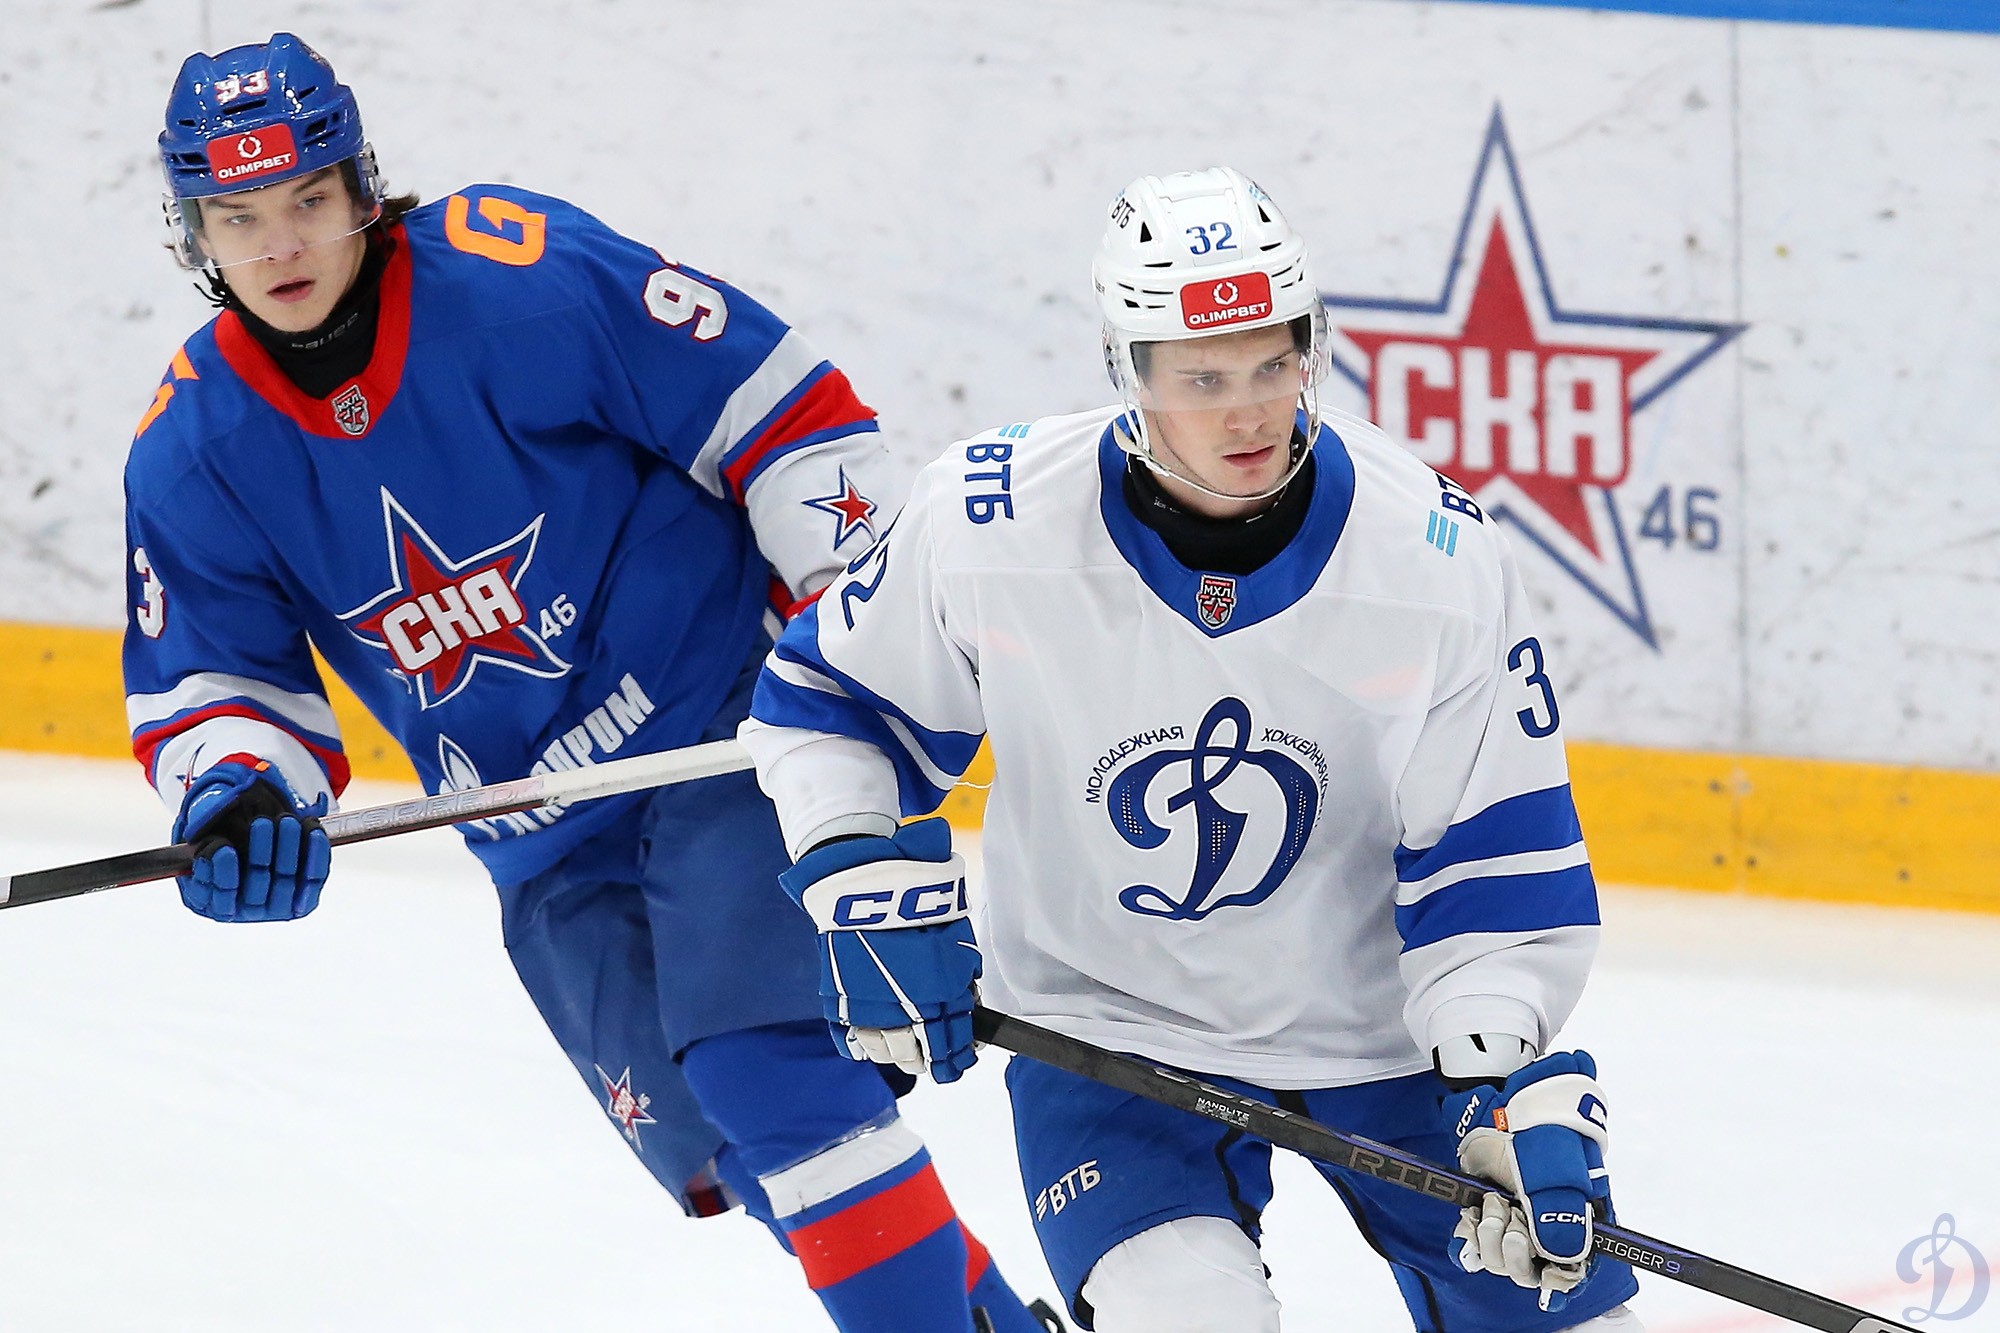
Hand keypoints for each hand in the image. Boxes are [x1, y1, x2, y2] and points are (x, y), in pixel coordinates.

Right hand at [172, 754, 330, 921]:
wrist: (251, 862)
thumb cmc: (223, 855)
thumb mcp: (205, 852)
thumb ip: (207, 848)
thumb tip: (217, 844)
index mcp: (217, 906)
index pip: (221, 891)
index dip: (222, 870)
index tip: (223, 847)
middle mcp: (247, 912)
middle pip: (257, 882)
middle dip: (259, 850)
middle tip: (262, 822)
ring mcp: (278, 909)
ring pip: (287, 878)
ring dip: (288, 847)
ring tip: (286, 821)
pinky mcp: (304, 900)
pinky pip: (313, 878)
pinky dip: (315, 852)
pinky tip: (313, 829)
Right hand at [779, 816, 980, 1082]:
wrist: (862, 883)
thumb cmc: (915, 901)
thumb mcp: (956, 932)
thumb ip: (964, 970)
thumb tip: (968, 998)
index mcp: (939, 993)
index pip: (953, 1043)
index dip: (960, 1057)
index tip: (964, 1060)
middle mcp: (904, 1009)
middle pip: (918, 1056)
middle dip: (931, 1062)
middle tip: (938, 1063)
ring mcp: (867, 1008)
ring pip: (886, 1054)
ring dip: (900, 1058)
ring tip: (908, 1056)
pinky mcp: (838, 1002)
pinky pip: (852, 1041)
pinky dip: (863, 1048)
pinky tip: (873, 1047)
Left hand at [1442, 1050, 1610, 1311]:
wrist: (1503, 1105)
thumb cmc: (1542, 1136)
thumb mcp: (1559, 1177)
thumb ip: (1563, 1221)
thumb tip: (1561, 1262)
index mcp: (1572, 1222)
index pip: (1569, 1272)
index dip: (1557, 1278)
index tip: (1546, 1272)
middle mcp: (1542, 1227)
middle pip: (1527, 1271)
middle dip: (1515, 1249)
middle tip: (1509, 1213)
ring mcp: (1512, 1218)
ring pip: (1497, 1260)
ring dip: (1491, 1234)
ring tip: (1491, 1201)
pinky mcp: (1483, 1209)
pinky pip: (1471, 1244)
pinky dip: (1468, 1235)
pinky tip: (1470, 1216)